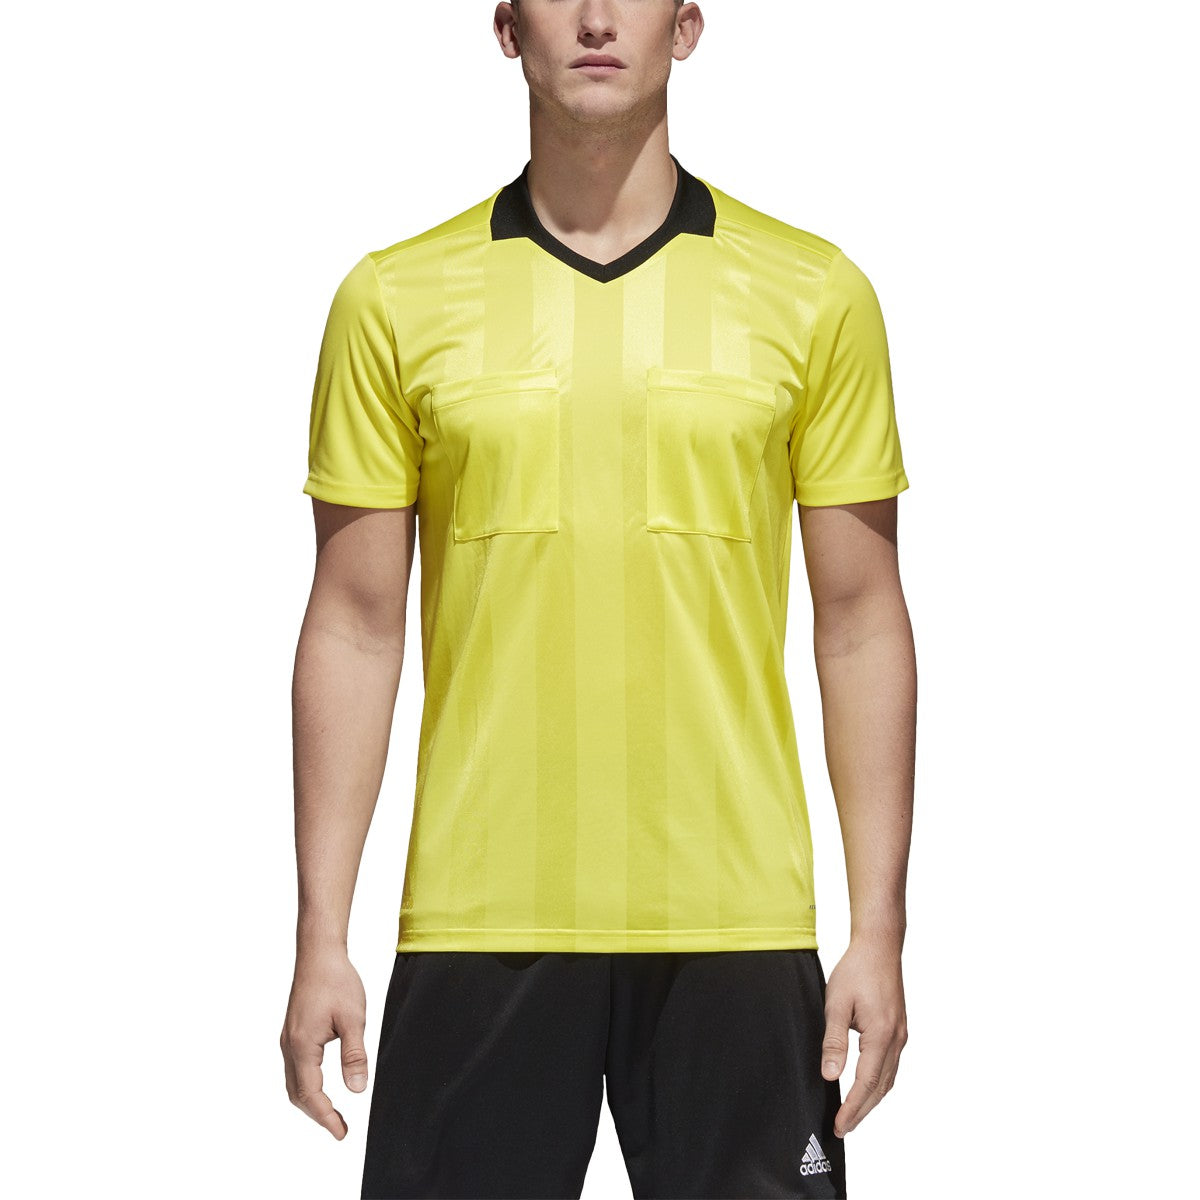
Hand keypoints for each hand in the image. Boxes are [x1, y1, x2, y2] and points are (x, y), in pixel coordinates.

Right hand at [280, 946, 369, 1138]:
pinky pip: (294, 1068)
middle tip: (340, 1128)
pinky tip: (321, 1085)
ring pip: (293, 1082)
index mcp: (302, 1046)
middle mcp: (289, 1046)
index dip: (326, 1117)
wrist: (319, 954)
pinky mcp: (292, 1032)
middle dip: (317, 1114)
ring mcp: (288, 1039)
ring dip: (310, 1101)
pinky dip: (306, 1085)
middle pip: (297, 1094)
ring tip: (332, 1114)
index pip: (311, 1094)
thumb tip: (357, 1090)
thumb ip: (354, 1056)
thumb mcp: (354, 1019)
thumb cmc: (336, 981)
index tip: (341, 1133)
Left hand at [820, 937, 907, 1136]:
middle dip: (862, 1111)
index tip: (839, 1125)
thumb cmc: (856, 970)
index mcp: (882, 1035)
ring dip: (871, 1099)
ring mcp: (901, 1035)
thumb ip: (833, 1041)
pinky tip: (867, 1087)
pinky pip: (891, 1066)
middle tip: (843, 1128)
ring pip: (889, 1079)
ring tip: (852, 1114)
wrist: (879, 947)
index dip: (853, 1107)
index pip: (867, 1083)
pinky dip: (879, 1083)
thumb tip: (830, 1075)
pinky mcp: (899, 1030)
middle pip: (881, 1087)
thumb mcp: (836, 1003)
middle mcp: (897, 1039)